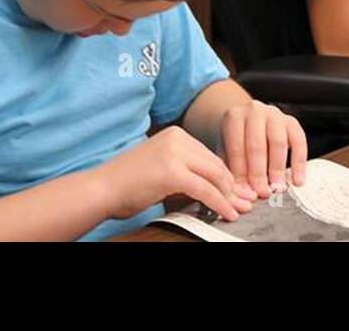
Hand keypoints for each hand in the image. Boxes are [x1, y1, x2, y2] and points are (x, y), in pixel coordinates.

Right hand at [94, 126, 255, 222]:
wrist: (101, 189)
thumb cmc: (126, 183)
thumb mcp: (162, 167)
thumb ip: (186, 170)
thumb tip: (214, 188)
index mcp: (176, 134)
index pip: (210, 156)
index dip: (227, 176)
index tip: (239, 190)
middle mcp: (178, 139)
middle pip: (217, 164)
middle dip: (234, 186)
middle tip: (246, 201)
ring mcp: (175, 154)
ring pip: (215, 176)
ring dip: (230, 196)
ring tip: (240, 209)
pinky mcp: (173, 173)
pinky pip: (206, 190)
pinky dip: (220, 203)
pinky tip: (226, 213)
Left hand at [221, 100, 307, 198]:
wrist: (246, 121)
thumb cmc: (235, 140)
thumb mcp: (226, 152)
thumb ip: (233, 171)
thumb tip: (244, 195)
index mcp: (234, 117)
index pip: (237, 147)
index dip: (241, 173)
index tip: (247, 192)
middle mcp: (255, 111)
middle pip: (257, 144)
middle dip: (260, 173)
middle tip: (263, 193)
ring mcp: (275, 114)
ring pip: (278, 142)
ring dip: (278, 168)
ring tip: (278, 188)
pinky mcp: (291, 121)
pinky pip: (299, 142)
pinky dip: (299, 163)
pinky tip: (297, 180)